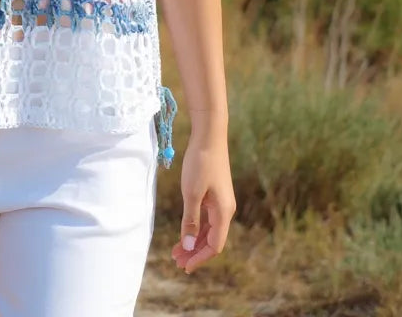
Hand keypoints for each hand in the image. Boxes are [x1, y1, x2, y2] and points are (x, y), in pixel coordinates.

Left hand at [170, 131, 235, 273]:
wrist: (209, 135)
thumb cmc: (200, 162)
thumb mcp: (191, 193)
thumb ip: (191, 221)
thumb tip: (189, 247)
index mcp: (223, 212)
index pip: (214, 245)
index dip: (199, 258)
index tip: (184, 266)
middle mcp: (225, 209)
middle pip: (212, 239)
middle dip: (194, 252)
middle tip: (175, 260)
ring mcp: (221, 201)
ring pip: (209, 229)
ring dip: (194, 240)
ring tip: (177, 250)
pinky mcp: (214, 193)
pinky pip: (207, 218)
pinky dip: (196, 227)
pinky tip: (185, 231)